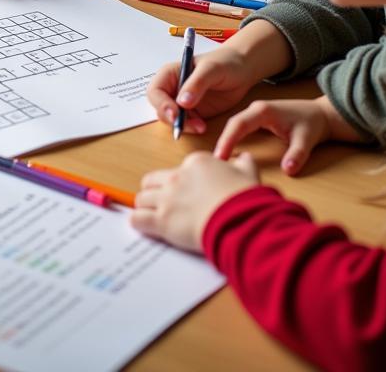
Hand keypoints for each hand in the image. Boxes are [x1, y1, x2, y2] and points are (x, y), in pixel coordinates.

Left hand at [131, 151, 259, 252]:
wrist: (242, 218)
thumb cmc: (246, 198)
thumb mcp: (248, 173)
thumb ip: (243, 163)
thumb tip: (244, 157)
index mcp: (195, 164)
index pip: (174, 171)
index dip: (178, 184)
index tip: (185, 195)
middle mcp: (177, 177)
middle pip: (150, 182)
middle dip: (154, 193)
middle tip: (162, 205)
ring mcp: (167, 198)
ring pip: (141, 199)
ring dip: (145, 208)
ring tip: (153, 218)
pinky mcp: (162, 220)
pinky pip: (137, 219)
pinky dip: (139, 223)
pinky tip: (146, 228)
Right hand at [147, 19, 294, 134]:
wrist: (243, 70)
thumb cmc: (225, 62)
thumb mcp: (211, 69)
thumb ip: (196, 84)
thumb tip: (182, 102)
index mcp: (170, 74)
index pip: (155, 91)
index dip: (161, 104)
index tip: (174, 114)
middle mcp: (173, 88)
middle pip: (161, 108)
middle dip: (171, 119)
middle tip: (184, 127)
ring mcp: (182, 102)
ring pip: (172, 119)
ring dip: (183, 126)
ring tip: (200, 127)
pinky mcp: (194, 113)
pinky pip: (186, 125)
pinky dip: (191, 129)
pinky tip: (203, 127)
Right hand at [213, 96, 360, 174]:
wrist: (322, 114)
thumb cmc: (313, 123)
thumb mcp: (307, 139)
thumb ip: (297, 154)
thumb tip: (287, 170)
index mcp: (263, 111)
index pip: (239, 124)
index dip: (228, 140)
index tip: (220, 156)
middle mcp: (256, 109)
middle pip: (232, 124)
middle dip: (222, 142)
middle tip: (214, 162)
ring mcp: (256, 113)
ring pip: (234, 126)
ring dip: (226, 140)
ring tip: (218, 160)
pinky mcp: (258, 119)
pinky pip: (240, 128)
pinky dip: (232, 139)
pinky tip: (229, 153)